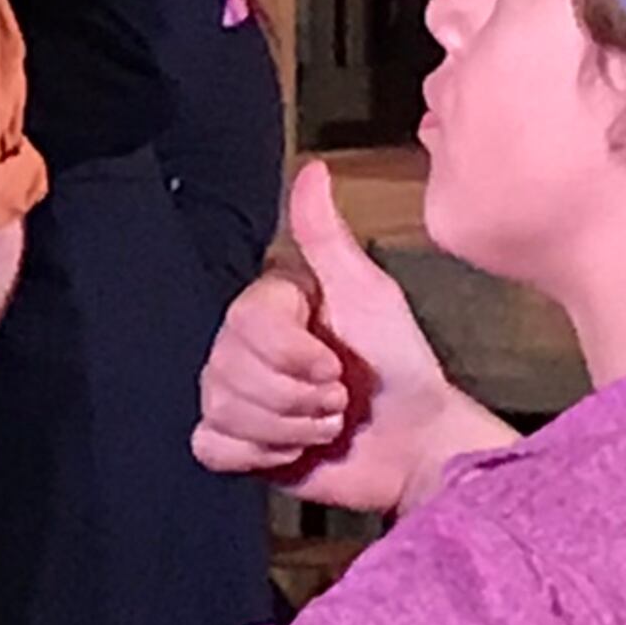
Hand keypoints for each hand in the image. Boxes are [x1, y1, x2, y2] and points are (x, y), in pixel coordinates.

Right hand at [191, 158, 490, 513]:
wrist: (414, 442)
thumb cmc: (397, 366)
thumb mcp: (369, 293)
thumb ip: (327, 236)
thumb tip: (312, 169)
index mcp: (267, 307)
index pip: (244, 324)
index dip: (294, 354)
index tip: (334, 362)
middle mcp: (239, 346)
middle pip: (229, 371)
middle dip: (298, 398)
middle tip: (336, 397)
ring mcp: (232, 394)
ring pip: (222, 410)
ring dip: (289, 429)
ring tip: (324, 423)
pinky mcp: (233, 444)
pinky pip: (212, 447)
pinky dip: (259, 455)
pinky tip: (291, 449)